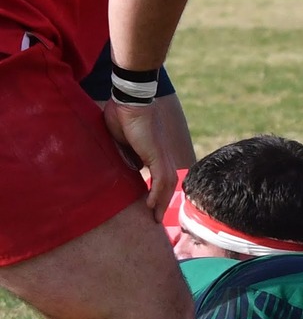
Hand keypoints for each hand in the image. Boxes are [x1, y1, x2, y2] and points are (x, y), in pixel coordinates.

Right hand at [102, 99, 174, 217]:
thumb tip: (129, 167)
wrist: (129, 100)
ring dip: (161, 202)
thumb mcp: (120, 140)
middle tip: (156, 219)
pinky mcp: (156, 154)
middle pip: (167, 184)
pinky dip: (157, 193)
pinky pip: (160, 178)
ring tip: (154, 218)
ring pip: (166, 185)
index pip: (159, 176)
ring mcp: (160, 155)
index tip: (148, 205)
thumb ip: (125, 153)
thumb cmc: (122, 114)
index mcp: (152, 152)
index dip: (156, 192)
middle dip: (162, 202)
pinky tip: (151, 206)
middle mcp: (160, 155)